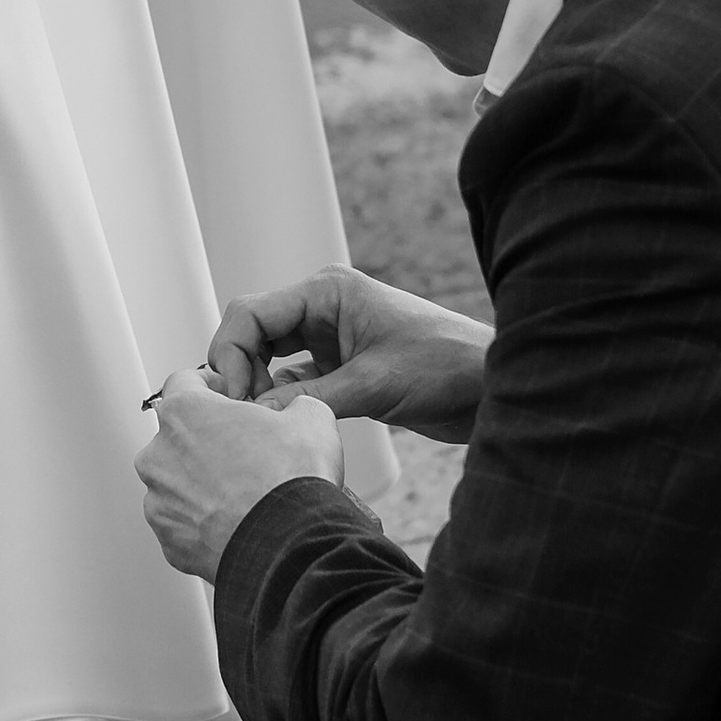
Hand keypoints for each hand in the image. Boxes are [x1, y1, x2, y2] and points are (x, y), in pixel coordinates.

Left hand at [136, 368, 341, 582]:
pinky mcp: (169, 541)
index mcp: (184, 413)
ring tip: (242, 493)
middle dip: (207, 440)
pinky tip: (236, 522)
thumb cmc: (289, 481)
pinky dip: (204, 522)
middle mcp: (159, 455)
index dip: (213, 386)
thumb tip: (296, 412)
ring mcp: (159, 502)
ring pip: (177, 484)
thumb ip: (292, 404)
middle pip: (178, 436)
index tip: (227, 396)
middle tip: (244, 451)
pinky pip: (184, 524)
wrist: (289, 545)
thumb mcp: (311, 417)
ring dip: (202, 484)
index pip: (184, 382)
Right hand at [207, 266, 490, 444]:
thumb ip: (309, 399)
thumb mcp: (374, 384)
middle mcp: (323, 310)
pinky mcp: (341, 370)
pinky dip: (280, 401)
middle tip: (240, 417)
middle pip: (252, 333)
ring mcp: (330, 340)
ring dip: (256, 388)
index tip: (231, 398)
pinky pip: (292, 382)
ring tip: (255, 425)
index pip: (251, 313)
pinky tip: (279, 427)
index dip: (228, 353)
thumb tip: (253, 418)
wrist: (491, 388)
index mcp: (327, 292)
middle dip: (237, 372)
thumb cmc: (446, 366)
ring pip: (268, 359)